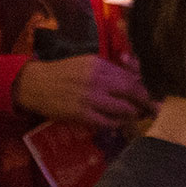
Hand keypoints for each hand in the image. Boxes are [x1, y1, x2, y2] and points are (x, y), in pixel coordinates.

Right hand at [12, 53, 153, 128]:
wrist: (35, 84)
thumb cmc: (62, 72)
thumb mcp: (86, 63)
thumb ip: (108, 70)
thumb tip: (132, 79)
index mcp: (99, 64)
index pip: (130, 77)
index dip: (142, 88)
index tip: (148, 94)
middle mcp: (97, 79)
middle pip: (132, 91)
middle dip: (144, 102)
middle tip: (150, 108)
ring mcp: (90, 98)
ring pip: (123, 108)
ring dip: (131, 114)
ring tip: (133, 115)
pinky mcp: (82, 114)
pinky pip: (108, 122)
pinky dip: (116, 123)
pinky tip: (116, 122)